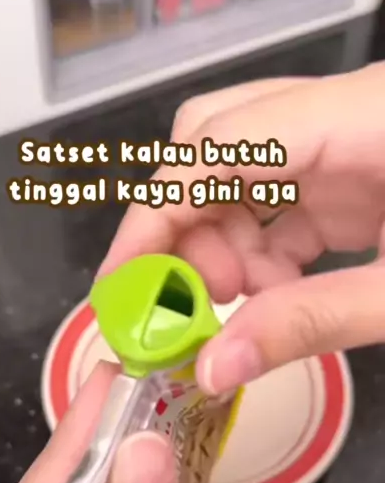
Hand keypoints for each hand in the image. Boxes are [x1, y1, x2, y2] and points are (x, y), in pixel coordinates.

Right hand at [99, 64, 384, 394]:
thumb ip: (309, 323)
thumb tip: (211, 368)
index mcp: (361, 118)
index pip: (217, 146)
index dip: (156, 214)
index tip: (121, 283)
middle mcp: (340, 114)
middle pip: (215, 144)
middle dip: (187, 226)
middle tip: (200, 299)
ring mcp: (344, 140)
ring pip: (239, 174)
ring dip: (224, 244)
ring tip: (248, 305)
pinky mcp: (352, 169)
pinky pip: (277, 199)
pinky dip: (260, 250)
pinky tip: (275, 293)